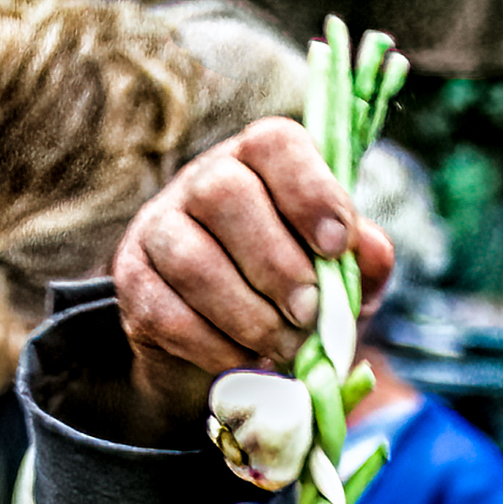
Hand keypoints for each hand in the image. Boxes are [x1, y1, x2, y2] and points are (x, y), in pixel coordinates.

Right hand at [113, 117, 393, 435]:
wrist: (238, 350)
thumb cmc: (302, 296)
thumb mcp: (345, 278)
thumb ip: (364, 260)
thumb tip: (369, 248)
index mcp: (262, 166)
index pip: (275, 145)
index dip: (310, 191)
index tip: (338, 245)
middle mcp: (201, 182)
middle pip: (223, 194)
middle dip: (277, 265)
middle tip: (309, 312)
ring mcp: (157, 229)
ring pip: (190, 259)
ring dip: (249, 314)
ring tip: (285, 344)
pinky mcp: (133, 283)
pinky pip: (167, 313)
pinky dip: (217, 346)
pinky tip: (246, 359)